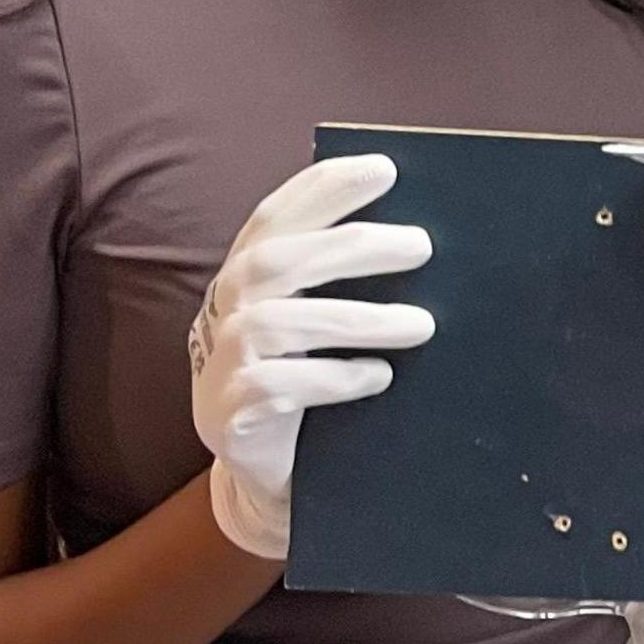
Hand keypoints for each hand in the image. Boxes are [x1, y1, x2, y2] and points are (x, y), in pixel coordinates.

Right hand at [192, 155, 434, 560]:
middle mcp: (224, 313)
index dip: (322, 188)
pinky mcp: (226, 416)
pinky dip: (331, 378)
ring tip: (422, 324)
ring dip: (356, 319)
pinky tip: (377, 378)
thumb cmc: (312, 385)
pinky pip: (273, 387)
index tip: (384, 169)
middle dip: (350, 246)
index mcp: (247, 279)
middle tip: (422, 246)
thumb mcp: (326, 328)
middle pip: (274, 262)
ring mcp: (218, 365)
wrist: (274, 475)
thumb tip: (425, 239)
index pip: (275, 219)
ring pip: (274, 323)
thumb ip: (348, 284)